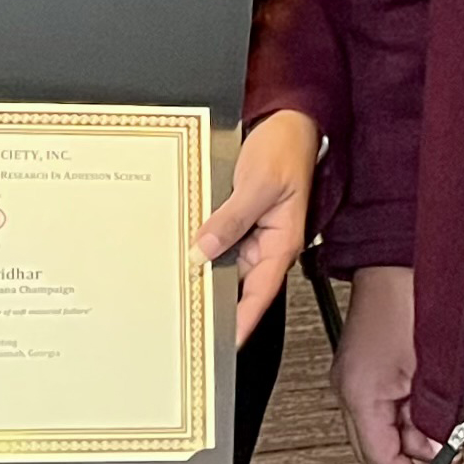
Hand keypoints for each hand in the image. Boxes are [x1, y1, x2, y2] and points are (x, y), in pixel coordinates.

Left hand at [192, 112, 318, 344]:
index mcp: (281, 243)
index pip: (259, 294)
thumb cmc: (285, 149)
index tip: (223, 343)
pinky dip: (202, 242)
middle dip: (214, 297)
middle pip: (238, 281)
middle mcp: (266, 243)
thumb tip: (203, 251)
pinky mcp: (238, 216)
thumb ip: (231, 219)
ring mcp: (252, 230)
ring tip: (176, 287)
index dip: (242, 321)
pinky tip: (181, 246)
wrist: (287, 120)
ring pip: (225, 259)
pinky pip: (219, 237)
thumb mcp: (257, 185)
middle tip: (185, 318)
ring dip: (204, 268)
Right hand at [330, 263, 448, 463]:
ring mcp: (356, 375)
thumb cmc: (409, 300)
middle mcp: (350, 386)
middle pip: (377, 446)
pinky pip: (386, 405)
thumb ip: (437, 417)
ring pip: (383, 427)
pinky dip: (411, 417)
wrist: (399, 259)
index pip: (380, 456)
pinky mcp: (367, 365)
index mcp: (359, 392)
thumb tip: (441, 450)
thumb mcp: (433, 372)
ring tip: (447, 441)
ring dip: (415, 438)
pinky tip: (434, 417)